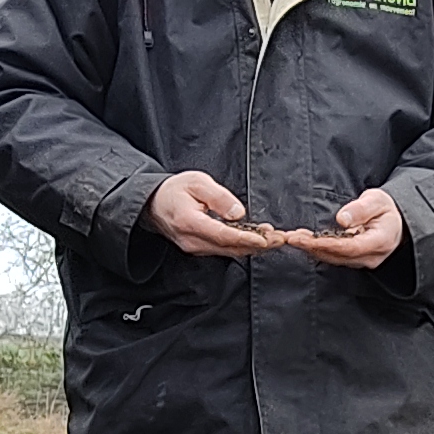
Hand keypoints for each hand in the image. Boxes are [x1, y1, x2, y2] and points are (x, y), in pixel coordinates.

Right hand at [147, 170, 275, 257]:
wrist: (153, 203)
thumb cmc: (174, 190)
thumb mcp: (197, 182)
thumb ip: (219, 197)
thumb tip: (238, 213)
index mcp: (190, 222)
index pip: (223, 235)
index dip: (246, 238)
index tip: (265, 239)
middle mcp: (192, 241)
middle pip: (230, 248)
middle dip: (258, 245)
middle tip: (281, 239)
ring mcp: (195, 248)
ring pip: (229, 252)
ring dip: (253, 247)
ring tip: (275, 239)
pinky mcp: (199, 249)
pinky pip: (224, 250)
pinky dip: (242, 246)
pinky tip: (257, 239)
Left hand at [277, 186, 404, 270]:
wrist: (397, 222)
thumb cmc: (387, 209)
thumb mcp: (378, 201)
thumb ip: (361, 209)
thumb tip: (342, 219)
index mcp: (380, 241)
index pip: (349, 247)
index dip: (325, 244)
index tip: (305, 239)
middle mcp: (371, 256)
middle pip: (337, 255)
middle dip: (311, 247)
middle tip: (289, 237)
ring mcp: (362, 261)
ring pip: (333, 258)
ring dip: (311, 249)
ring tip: (291, 238)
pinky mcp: (354, 260)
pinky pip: (334, 257)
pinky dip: (317, 250)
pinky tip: (303, 242)